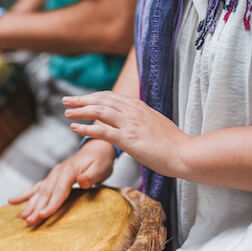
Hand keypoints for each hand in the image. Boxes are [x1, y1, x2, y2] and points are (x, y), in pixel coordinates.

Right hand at [9, 139, 115, 225]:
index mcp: (68, 171)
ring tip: (22, 217)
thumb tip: (82, 180)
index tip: (43, 215)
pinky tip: (12, 201)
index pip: (59, 192)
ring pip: (39, 193)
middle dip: (36, 208)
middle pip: (46, 194)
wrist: (96, 148)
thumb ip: (91, 176)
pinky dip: (24, 195)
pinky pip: (36, 188)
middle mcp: (57, 173)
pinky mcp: (51, 179)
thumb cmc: (101, 161)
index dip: (51, 204)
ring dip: (30, 205)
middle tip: (29, 221)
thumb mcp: (101, 168)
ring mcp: (52, 176)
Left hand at [64, 91, 189, 176]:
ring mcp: (130, 124)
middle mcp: (134, 111)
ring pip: (99, 111)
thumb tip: (133, 122)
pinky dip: (86, 128)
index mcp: (140, 107)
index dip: (94, 96)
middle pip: (102, 100)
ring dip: (80, 111)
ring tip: (67, 112)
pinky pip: (102, 131)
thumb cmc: (173, 144)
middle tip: (66, 100)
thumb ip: (142, 120)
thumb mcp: (155, 125)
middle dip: (82, 99)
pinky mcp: (128, 139)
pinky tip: (74, 128)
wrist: (185, 153)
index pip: (111, 97)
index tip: (81, 98)